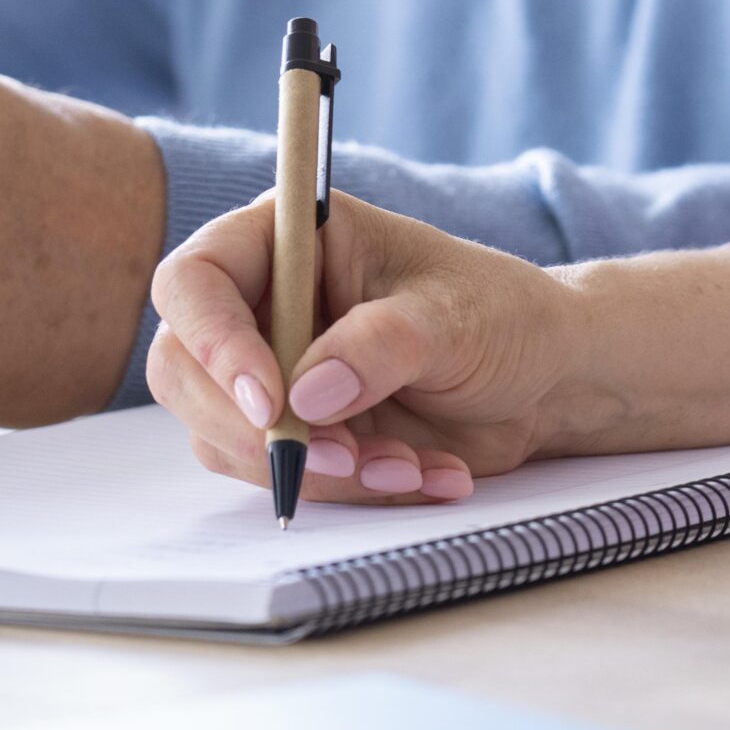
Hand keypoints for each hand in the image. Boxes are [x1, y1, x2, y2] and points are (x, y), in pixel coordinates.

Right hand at [146, 191, 577, 504]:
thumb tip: (304, 397)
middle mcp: (264, 302)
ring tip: (407, 464)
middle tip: (337, 457)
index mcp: (290, 239)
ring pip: (226, 436)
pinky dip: (346, 490)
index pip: (197, 280)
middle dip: (253, 428)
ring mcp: (273, 371)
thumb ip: (379, 348)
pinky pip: (280, 476)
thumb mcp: (454, 320)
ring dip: (312, 469)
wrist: (545, 377)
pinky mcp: (296, 431)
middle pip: (184, 368)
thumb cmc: (502, 316)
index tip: (269, 400)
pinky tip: (419, 472)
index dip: (214, 341)